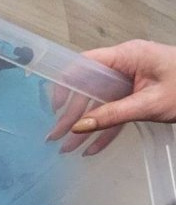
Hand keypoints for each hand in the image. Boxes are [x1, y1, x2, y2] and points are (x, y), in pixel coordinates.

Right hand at [48, 40, 175, 154]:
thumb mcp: (149, 103)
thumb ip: (112, 115)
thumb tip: (80, 126)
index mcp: (127, 56)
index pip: (84, 65)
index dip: (65, 85)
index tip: (55, 108)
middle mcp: (125, 65)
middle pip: (88, 89)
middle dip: (71, 114)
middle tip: (56, 137)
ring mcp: (130, 80)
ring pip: (99, 103)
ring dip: (84, 127)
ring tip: (67, 148)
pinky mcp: (136, 95)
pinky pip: (114, 112)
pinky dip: (104, 130)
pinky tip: (91, 148)